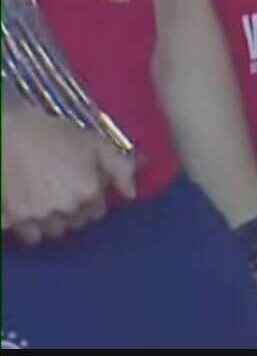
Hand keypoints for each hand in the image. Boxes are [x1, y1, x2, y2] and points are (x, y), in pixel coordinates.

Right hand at [1, 106, 136, 244]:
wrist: (10, 133)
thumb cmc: (55, 135)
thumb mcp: (96, 143)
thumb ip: (121, 168)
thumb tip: (131, 193)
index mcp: (89, 191)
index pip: (98, 211)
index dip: (92, 199)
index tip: (83, 188)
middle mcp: (67, 208)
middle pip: (78, 223)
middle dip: (75, 211)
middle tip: (64, 192)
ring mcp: (40, 216)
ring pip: (56, 232)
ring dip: (55, 221)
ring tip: (48, 202)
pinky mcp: (15, 220)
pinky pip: (32, 237)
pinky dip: (34, 228)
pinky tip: (32, 210)